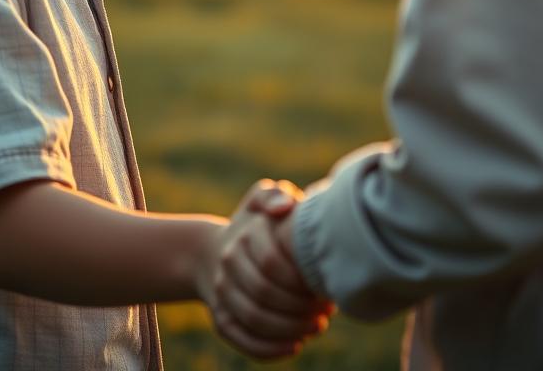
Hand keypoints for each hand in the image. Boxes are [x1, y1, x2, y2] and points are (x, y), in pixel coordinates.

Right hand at [195, 180, 332, 360]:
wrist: (216, 251)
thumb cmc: (255, 224)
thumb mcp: (262, 198)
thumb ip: (274, 194)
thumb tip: (283, 207)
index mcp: (242, 235)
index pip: (271, 262)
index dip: (301, 278)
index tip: (326, 284)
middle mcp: (227, 263)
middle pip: (264, 294)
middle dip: (300, 306)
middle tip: (327, 310)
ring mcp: (221, 293)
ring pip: (254, 320)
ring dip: (289, 329)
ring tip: (317, 326)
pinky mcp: (220, 318)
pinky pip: (242, 340)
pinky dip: (270, 349)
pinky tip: (295, 345)